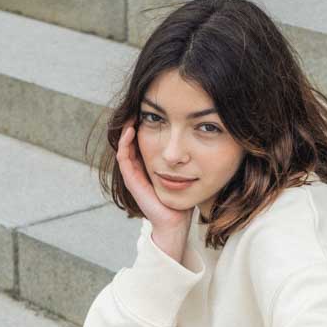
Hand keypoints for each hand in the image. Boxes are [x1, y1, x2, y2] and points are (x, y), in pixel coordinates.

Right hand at [116, 121, 191, 254]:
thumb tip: (202, 133)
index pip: (144, 139)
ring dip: (127, 130)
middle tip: (139, 106)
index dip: (146, 124)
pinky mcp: (132, 181)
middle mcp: (140, 168)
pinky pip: (124, 159)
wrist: (176, 221)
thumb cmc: (184, 197)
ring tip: (133, 114)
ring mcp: (134, 175)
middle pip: (132, 140)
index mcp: (151, 164)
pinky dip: (125, 144)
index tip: (152, 109)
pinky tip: (131, 130)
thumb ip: (188, 156)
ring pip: (125, 147)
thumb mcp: (187, 170)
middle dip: (134, 123)